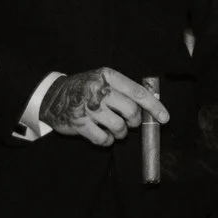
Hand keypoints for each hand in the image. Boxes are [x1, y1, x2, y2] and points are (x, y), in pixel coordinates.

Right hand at [38, 68, 167, 147]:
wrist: (53, 97)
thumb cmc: (84, 89)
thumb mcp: (102, 80)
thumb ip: (123, 89)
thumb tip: (150, 105)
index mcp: (108, 76)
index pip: (138, 92)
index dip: (154, 107)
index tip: (164, 118)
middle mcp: (99, 90)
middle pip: (131, 111)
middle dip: (134, 122)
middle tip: (130, 124)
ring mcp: (88, 108)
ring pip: (119, 127)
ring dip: (121, 133)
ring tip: (115, 130)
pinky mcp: (79, 124)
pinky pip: (103, 139)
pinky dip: (107, 141)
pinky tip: (103, 135)